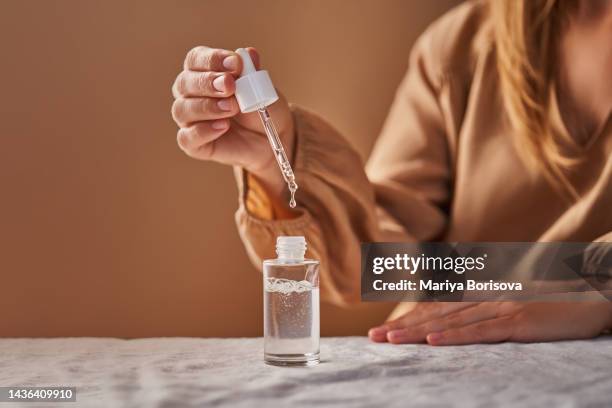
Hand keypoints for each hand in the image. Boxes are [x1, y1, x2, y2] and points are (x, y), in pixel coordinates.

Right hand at [171, 46, 294, 194]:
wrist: (268, 137)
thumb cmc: (260, 107)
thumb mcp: (261, 88)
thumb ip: (251, 72)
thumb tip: (249, 54)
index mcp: (202, 71)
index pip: (196, 59)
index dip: (213, 59)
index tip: (235, 63)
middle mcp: (189, 93)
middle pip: (185, 83)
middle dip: (208, 82)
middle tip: (230, 85)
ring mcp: (189, 119)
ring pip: (182, 110)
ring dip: (208, 107)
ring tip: (232, 108)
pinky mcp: (192, 143)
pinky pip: (187, 138)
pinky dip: (203, 131)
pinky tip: (223, 127)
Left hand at [368, 302, 611, 345]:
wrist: (591, 291)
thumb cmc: (551, 302)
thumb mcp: (512, 303)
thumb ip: (485, 308)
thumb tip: (457, 319)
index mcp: (481, 294)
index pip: (436, 309)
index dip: (408, 320)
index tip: (383, 331)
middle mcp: (484, 298)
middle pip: (435, 314)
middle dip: (402, 327)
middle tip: (373, 339)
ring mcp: (500, 307)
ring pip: (450, 322)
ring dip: (418, 332)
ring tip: (391, 341)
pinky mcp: (518, 320)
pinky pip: (481, 331)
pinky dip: (455, 336)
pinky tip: (433, 342)